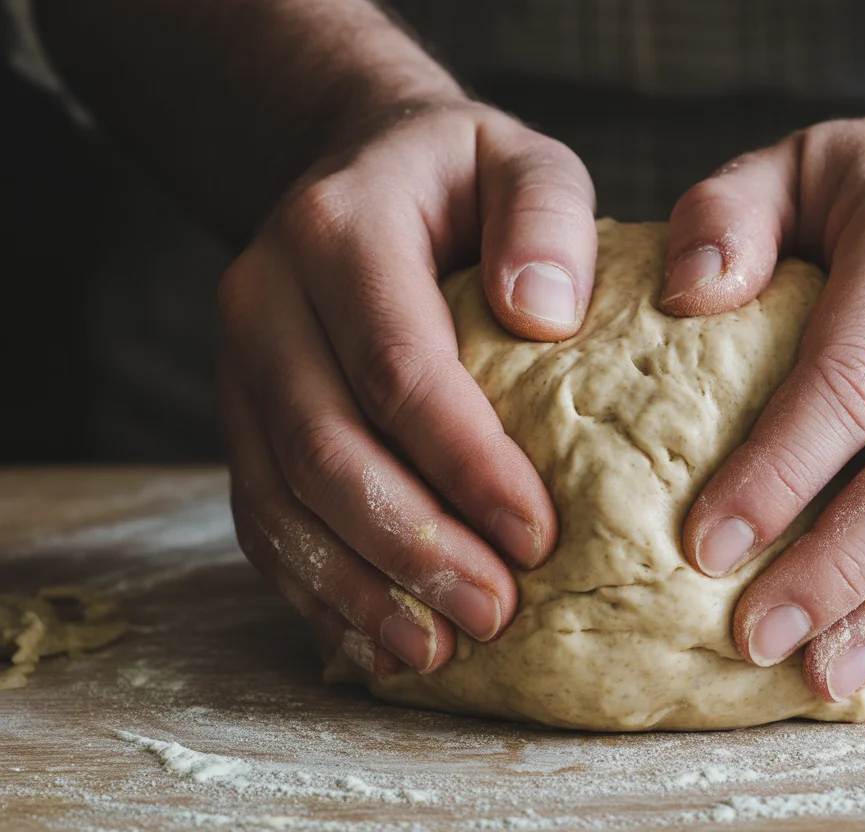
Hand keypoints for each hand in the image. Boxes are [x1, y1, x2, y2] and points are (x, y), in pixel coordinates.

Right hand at [218, 99, 596, 675]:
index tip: (538, 536)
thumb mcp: (521, 160)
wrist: (353, 168)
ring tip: (436, 652)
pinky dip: (316, 588)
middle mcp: (263, 300)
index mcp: (337, 231)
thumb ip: (545, 216)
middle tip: (496, 614)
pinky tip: (379, 638)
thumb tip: (542, 316)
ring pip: (278, 499)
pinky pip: (260, 517)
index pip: (398, 366)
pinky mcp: (240, 417)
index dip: (465, 462)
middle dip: (412, 544)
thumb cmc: (459, 176)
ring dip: (358, 587)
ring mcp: (237, 365)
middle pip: (324, 448)